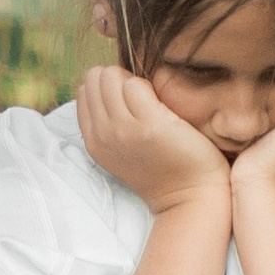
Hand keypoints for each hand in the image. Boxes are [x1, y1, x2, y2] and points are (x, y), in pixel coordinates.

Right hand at [76, 65, 234, 213]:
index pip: (84, 91)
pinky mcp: (150, 124)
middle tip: (139, 97)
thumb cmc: (161, 169)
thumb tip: (108, 82)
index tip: (125, 100)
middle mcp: (103, 135)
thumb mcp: (120, 151)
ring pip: (113, 77)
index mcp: (93, 141)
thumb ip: (108, 122)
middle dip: (117, 79)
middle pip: (95, 78)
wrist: (189, 196)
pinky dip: (149, 87)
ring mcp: (124, 130)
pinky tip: (163, 106)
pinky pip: (137, 85)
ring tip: (150, 101)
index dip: (106, 87)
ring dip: (133, 81)